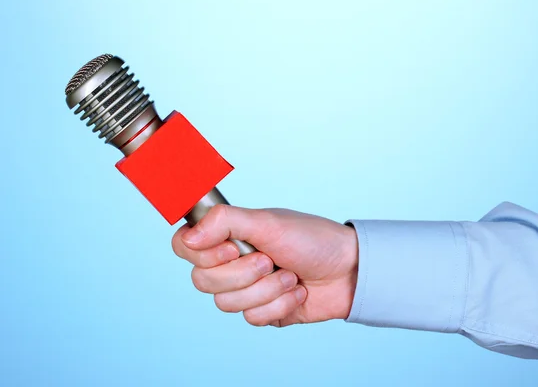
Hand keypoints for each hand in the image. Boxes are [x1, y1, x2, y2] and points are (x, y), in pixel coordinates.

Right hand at [171, 205, 358, 326]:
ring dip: (266, 289)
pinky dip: (279, 305)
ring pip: (227, 303)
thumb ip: (225, 222)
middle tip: (270, 260)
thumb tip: (190, 237)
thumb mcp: (268, 222)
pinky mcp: (261, 311)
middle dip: (243, 273)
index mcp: (228, 235)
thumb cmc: (313, 239)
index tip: (231, 248)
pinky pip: (252, 318)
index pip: (185, 246)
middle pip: (202, 281)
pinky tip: (296, 291)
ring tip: (289, 275)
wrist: (348, 270)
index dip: (203, 253)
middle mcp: (232, 262)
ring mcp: (245, 289)